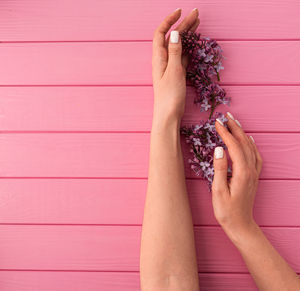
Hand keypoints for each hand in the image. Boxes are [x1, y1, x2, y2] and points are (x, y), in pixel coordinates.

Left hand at [152, 8, 199, 124]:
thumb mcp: (173, 72)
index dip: (169, 20)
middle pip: (171, 38)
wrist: (168, 116)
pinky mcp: (176, 75)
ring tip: (197, 24)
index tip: (180, 11)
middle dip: (182, 25)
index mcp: (159, 58)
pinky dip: (188, 48)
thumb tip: (174, 33)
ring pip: (178, 47)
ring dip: (186, 35)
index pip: (161, 33)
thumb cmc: (169, 96)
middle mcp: (162, 61)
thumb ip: (174, 52)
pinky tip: (194, 44)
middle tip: (196, 15)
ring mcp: (169, 68)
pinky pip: (182, 57)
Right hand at [212, 113, 262, 239]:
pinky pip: (255, 156)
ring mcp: (254, 173)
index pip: (233, 146)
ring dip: (242, 133)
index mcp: (241, 172)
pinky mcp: (253, 176)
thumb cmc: (226, 211)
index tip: (216, 123)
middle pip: (244, 143)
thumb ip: (219, 169)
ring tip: (234, 123)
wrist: (241, 225)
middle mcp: (250, 170)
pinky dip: (251, 144)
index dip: (225, 133)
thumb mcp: (218, 191)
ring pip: (250, 147)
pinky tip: (248, 140)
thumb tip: (218, 149)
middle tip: (226, 116)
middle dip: (235, 128)